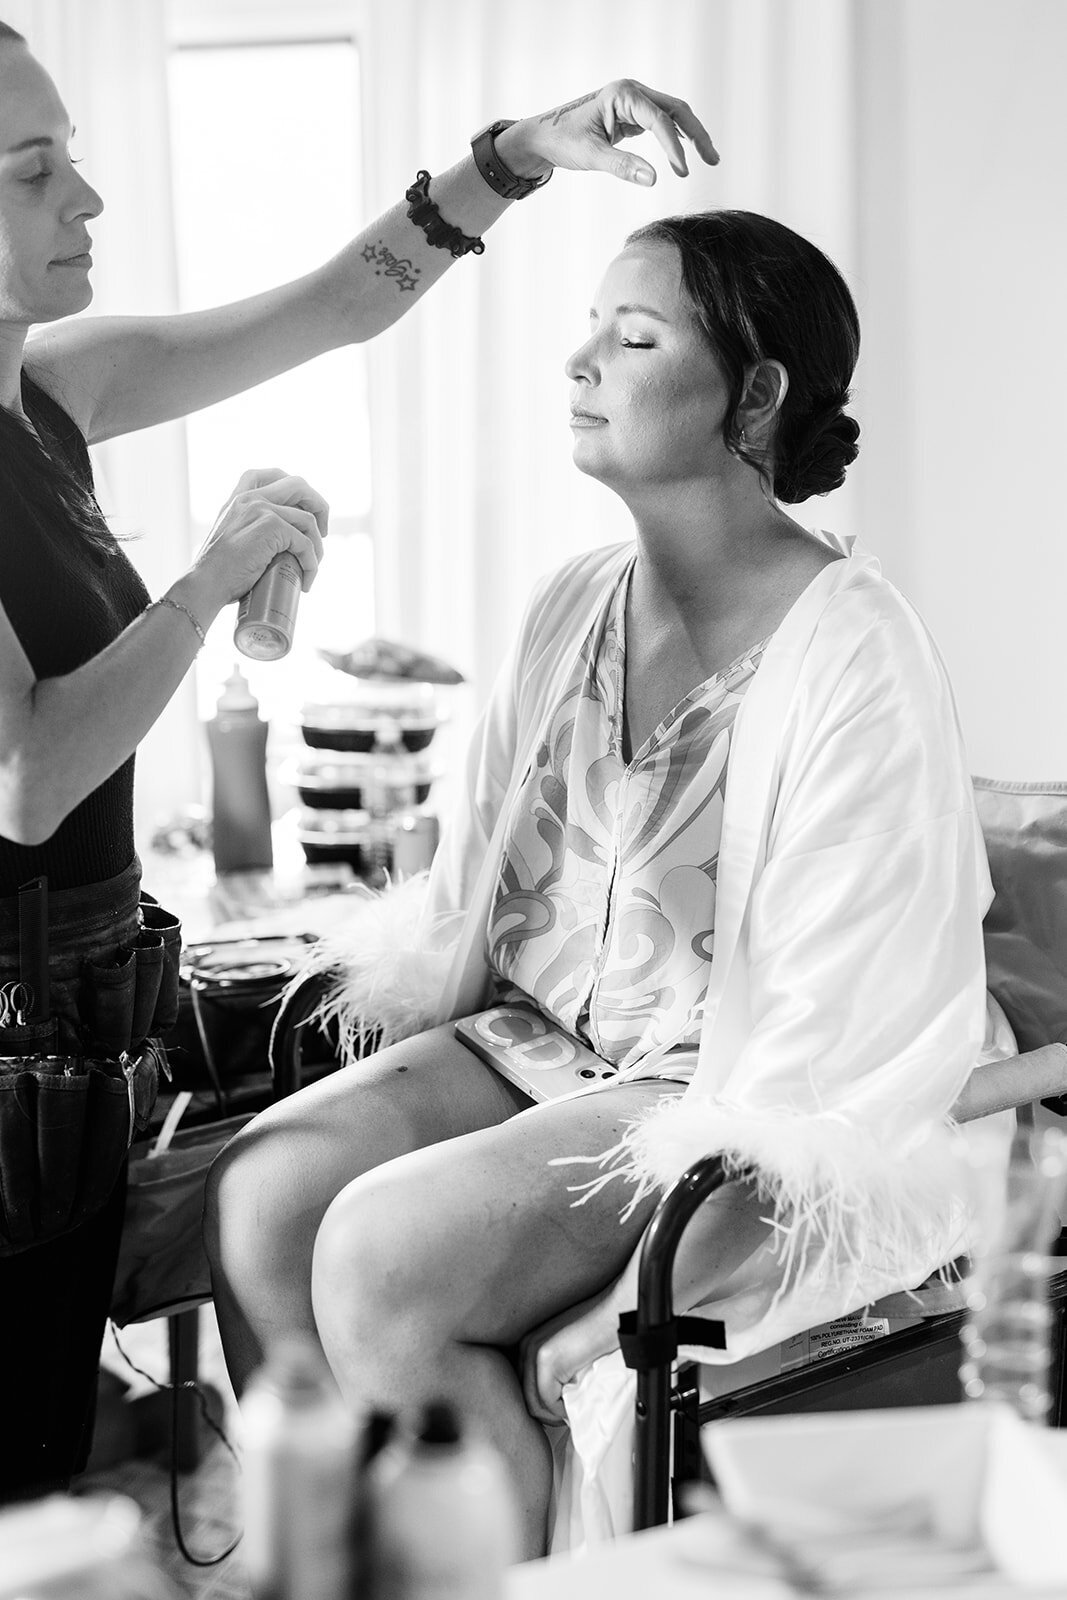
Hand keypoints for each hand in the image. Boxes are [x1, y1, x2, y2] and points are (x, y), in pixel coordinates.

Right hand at [192, 468, 329, 604]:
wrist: (206, 584)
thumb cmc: (219, 573)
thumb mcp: (231, 540)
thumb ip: (248, 530)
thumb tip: (280, 545)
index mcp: (238, 499)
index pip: (268, 474)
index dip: (294, 488)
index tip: (303, 510)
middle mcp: (249, 499)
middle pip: (298, 484)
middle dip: (318, 506)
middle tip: (322, 533)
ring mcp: (260, 509)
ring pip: (308, 519)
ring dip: (317, 546)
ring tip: (311, 567)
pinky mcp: (271, 527)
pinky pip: (306, 543)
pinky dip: (312, 563)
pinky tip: (306, 580)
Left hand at [501, 79, 718, 188]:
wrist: (543, 137)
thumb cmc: (562, 141)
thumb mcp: (591, 156)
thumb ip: (622, 166)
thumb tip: (653, 179)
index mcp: (622, 94)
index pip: (658, 119)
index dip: (674, 146)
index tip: (682, 171)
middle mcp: (631, 92)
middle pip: (674, 110)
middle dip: (695, 135)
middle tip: (712, 160)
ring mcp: (633, 102)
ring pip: (671, 115)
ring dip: (690, 136)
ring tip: (708, 158)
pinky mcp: (631, 115)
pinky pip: (660, 123)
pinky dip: (674, 138)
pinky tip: (682, 156)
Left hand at [519, 1286, 621, 1424]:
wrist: (615, 1315)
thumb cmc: (599, 1332)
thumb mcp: (569, 1350)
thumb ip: (557, 1369)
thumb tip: (555, 1398)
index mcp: (529, 1343)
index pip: (525, 1387)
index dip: (543, 1404)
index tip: (560, 1409)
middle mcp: (527, 1346)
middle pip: (526, 1396)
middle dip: (546, 1412)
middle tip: (566, 1415)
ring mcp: (535, 1352)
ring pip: (534, 1403)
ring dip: (554, 1414)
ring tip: (571, 1411)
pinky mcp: (548, 1360)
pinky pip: (548, 1401)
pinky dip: (561, 1410)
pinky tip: (575, 1404)